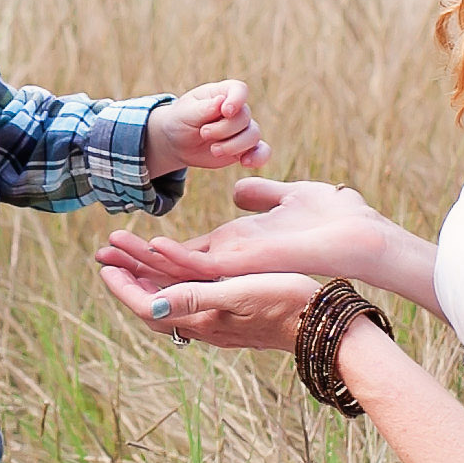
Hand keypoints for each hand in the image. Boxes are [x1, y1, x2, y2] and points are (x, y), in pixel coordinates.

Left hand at [95, 252, 322, 353]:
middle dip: (129, 283)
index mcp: (202, 320)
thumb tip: (153, 306)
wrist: (321, 326)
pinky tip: (177, 277)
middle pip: (155, 307)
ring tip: (132, 263)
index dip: (124, 288)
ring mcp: (220, 325)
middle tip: (109, 260)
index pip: (149, 307)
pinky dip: (174, 287)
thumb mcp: (238, 294)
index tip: (105, 267)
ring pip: (172, 305)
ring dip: (149, 283)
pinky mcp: (234, 319)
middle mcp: (206, 326)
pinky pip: (191, 304)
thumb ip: (194, 299)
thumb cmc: (284, 303)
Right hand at [104, 175, 385, 288]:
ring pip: (177, 273)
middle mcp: (231, 269)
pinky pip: (202, 270)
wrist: (363, 239)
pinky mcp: (247, 272)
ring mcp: (237, 274)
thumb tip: (239, 188)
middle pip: (171, 271)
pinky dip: (175, 259)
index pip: (184, 257)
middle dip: (134, 264)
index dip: (152, 253)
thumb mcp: (287, 198)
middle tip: (100, 255)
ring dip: (144, 261)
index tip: (122, 243)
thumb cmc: (335, 221)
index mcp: (237, 253)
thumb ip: (260, 196)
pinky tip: (152, 247)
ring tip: (110, 251)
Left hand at [145, 80, 269, 177]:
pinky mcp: (244, 148)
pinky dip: (258, 157)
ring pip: (253, 135)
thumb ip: (203, 108)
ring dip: (233, 146)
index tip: (226, 111)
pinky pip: (262, 151)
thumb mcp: (185, 113)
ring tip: (214, 150)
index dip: (237, 100)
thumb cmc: (180, 121)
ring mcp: (242, 129)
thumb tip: (221, 102)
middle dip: (224, 129)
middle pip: (244, 118)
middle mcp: (236, 110)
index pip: (239, 90)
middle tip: (203, 133)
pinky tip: (245, 163)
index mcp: (221, 94)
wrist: (177, 142)